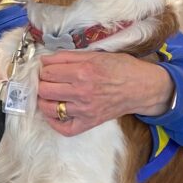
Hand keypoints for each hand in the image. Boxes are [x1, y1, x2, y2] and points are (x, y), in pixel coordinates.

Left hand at [37, 52, 174, 135]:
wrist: (141, 87)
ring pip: (49, 108)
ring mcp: (84, 110)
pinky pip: (63, 128)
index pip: (48, 72)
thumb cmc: (120, 68)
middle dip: (42, 83)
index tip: (48, 69)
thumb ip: (67, 57)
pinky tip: (54, 112)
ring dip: (44, 101)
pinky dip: (54, 122)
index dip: (44, 69)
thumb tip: (45, 61)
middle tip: (47, 81)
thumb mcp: (95, 55)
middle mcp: (82, 92)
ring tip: (49, 95)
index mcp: (83, 72)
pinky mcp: (89, 122)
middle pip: (45, 90)